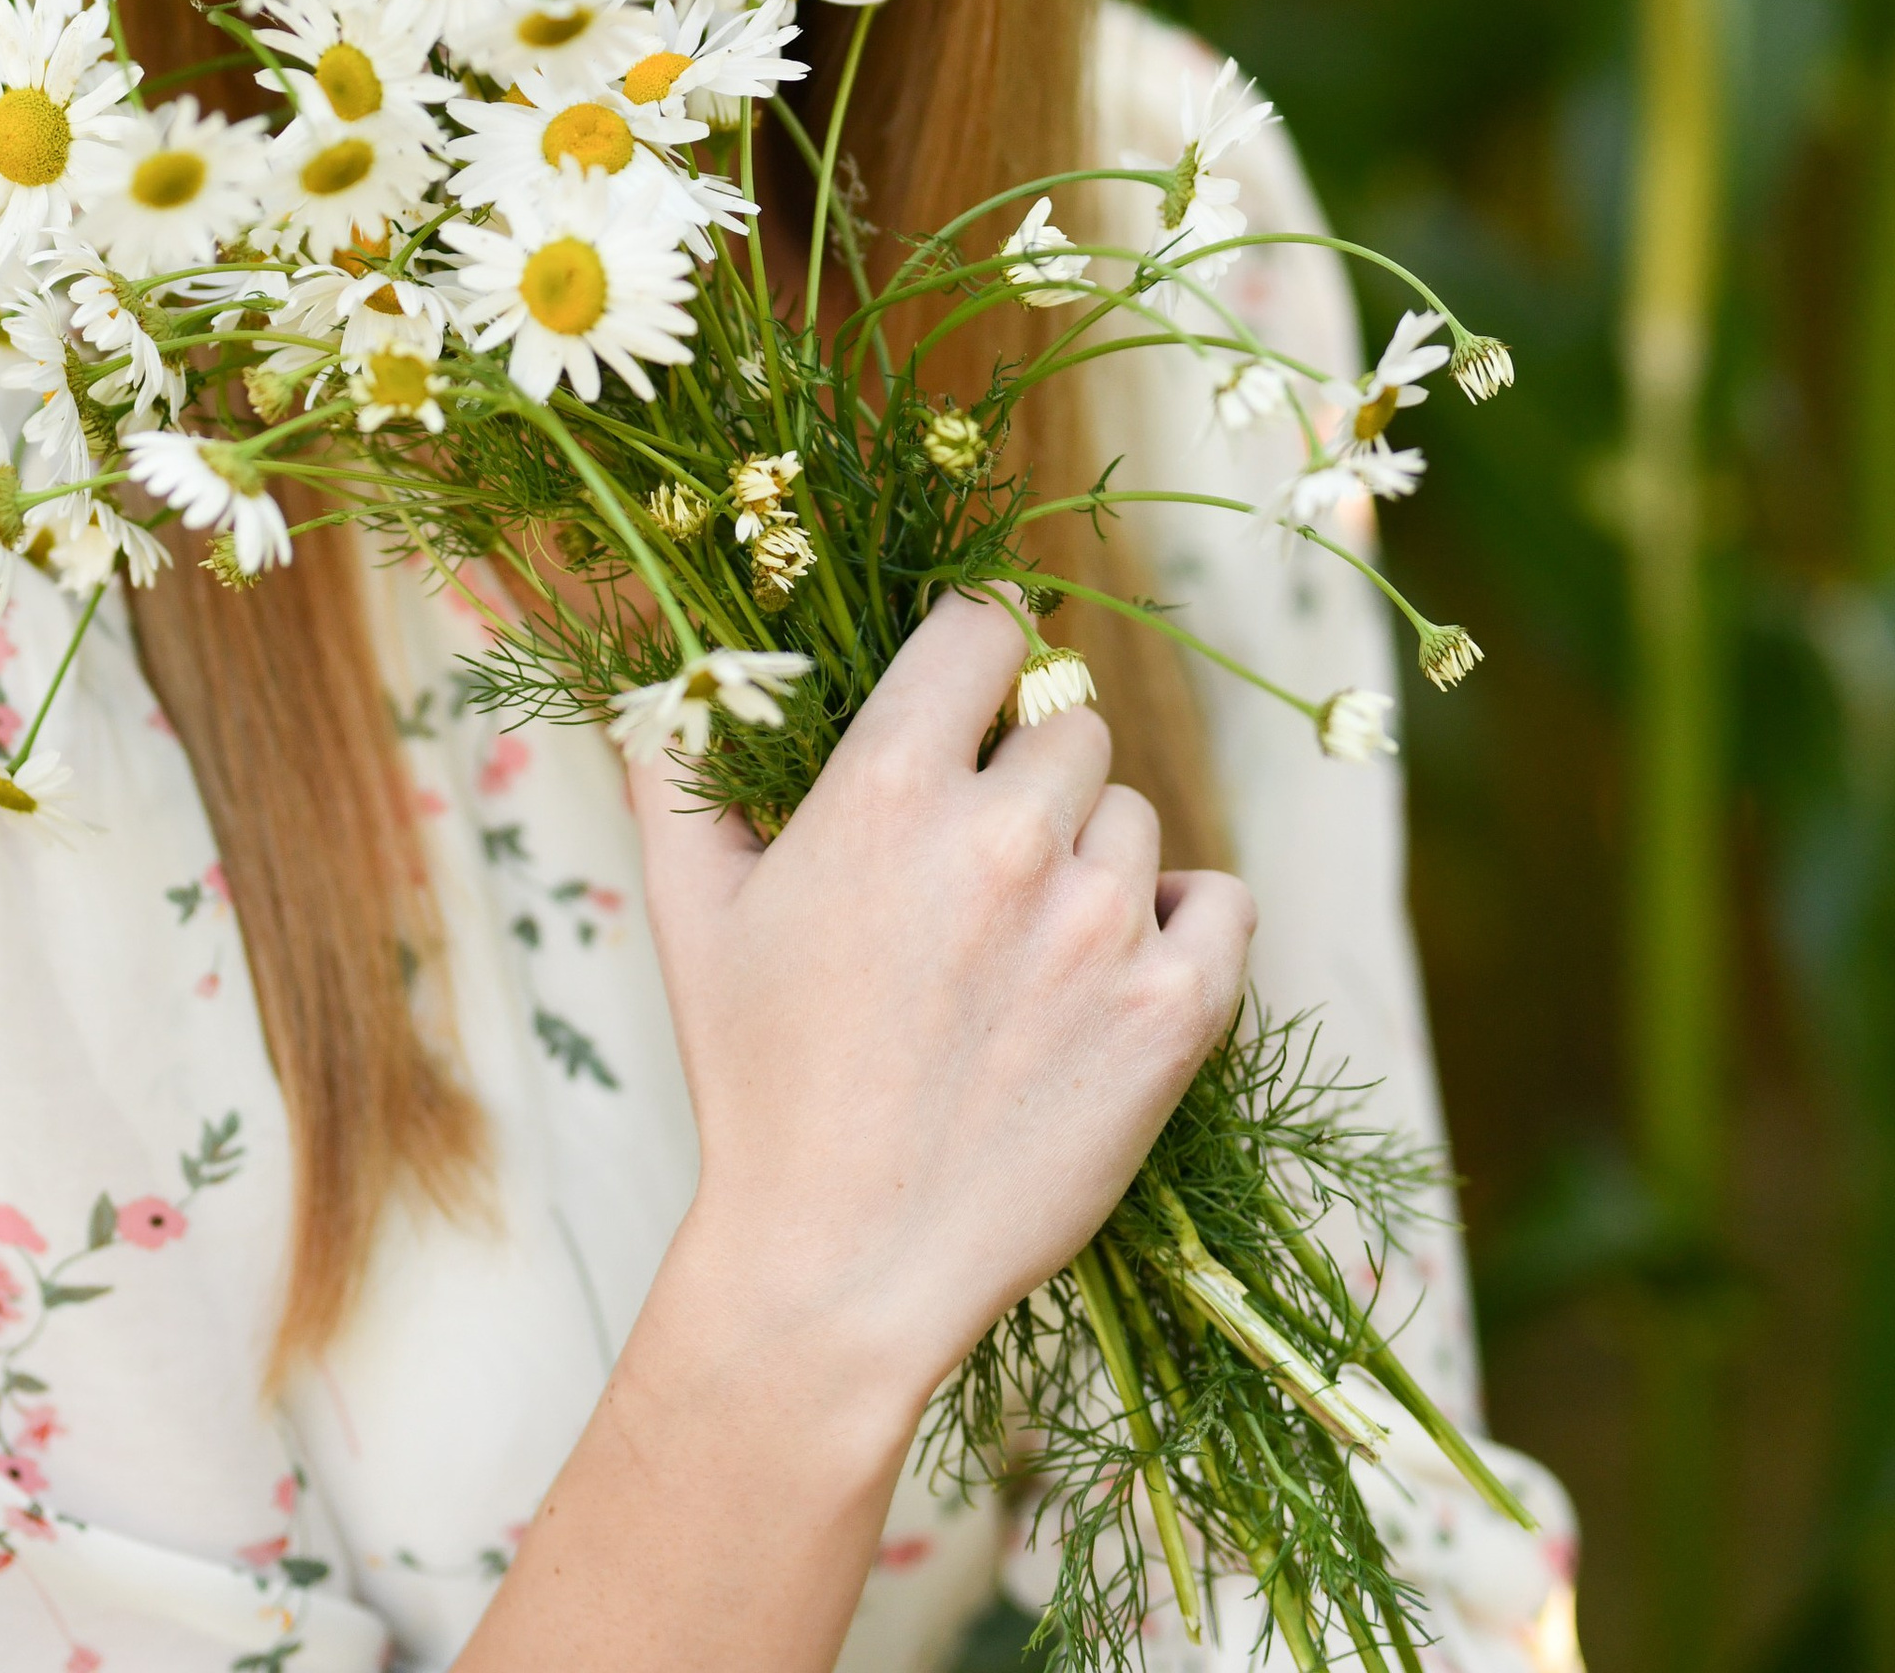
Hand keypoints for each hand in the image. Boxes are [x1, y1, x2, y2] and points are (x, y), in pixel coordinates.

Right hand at [628, 592, 1253, 1427]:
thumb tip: (672, 682)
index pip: (984, 629)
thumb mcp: (691, 912)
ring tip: (1024, 952)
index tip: (972, 700)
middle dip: (1025, 777)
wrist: (842, 1266)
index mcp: (890, 788)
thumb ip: (674, 769)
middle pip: (1068, 725)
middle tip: (978, 870)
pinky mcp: (1175, 1009)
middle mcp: (1007, 835)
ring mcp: (1102, 923)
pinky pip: (1222, 900)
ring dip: (1091, 861)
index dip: (977, 654)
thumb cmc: (758, 1084)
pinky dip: (1184, 921)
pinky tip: (1118, 967)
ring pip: (1133, 816)